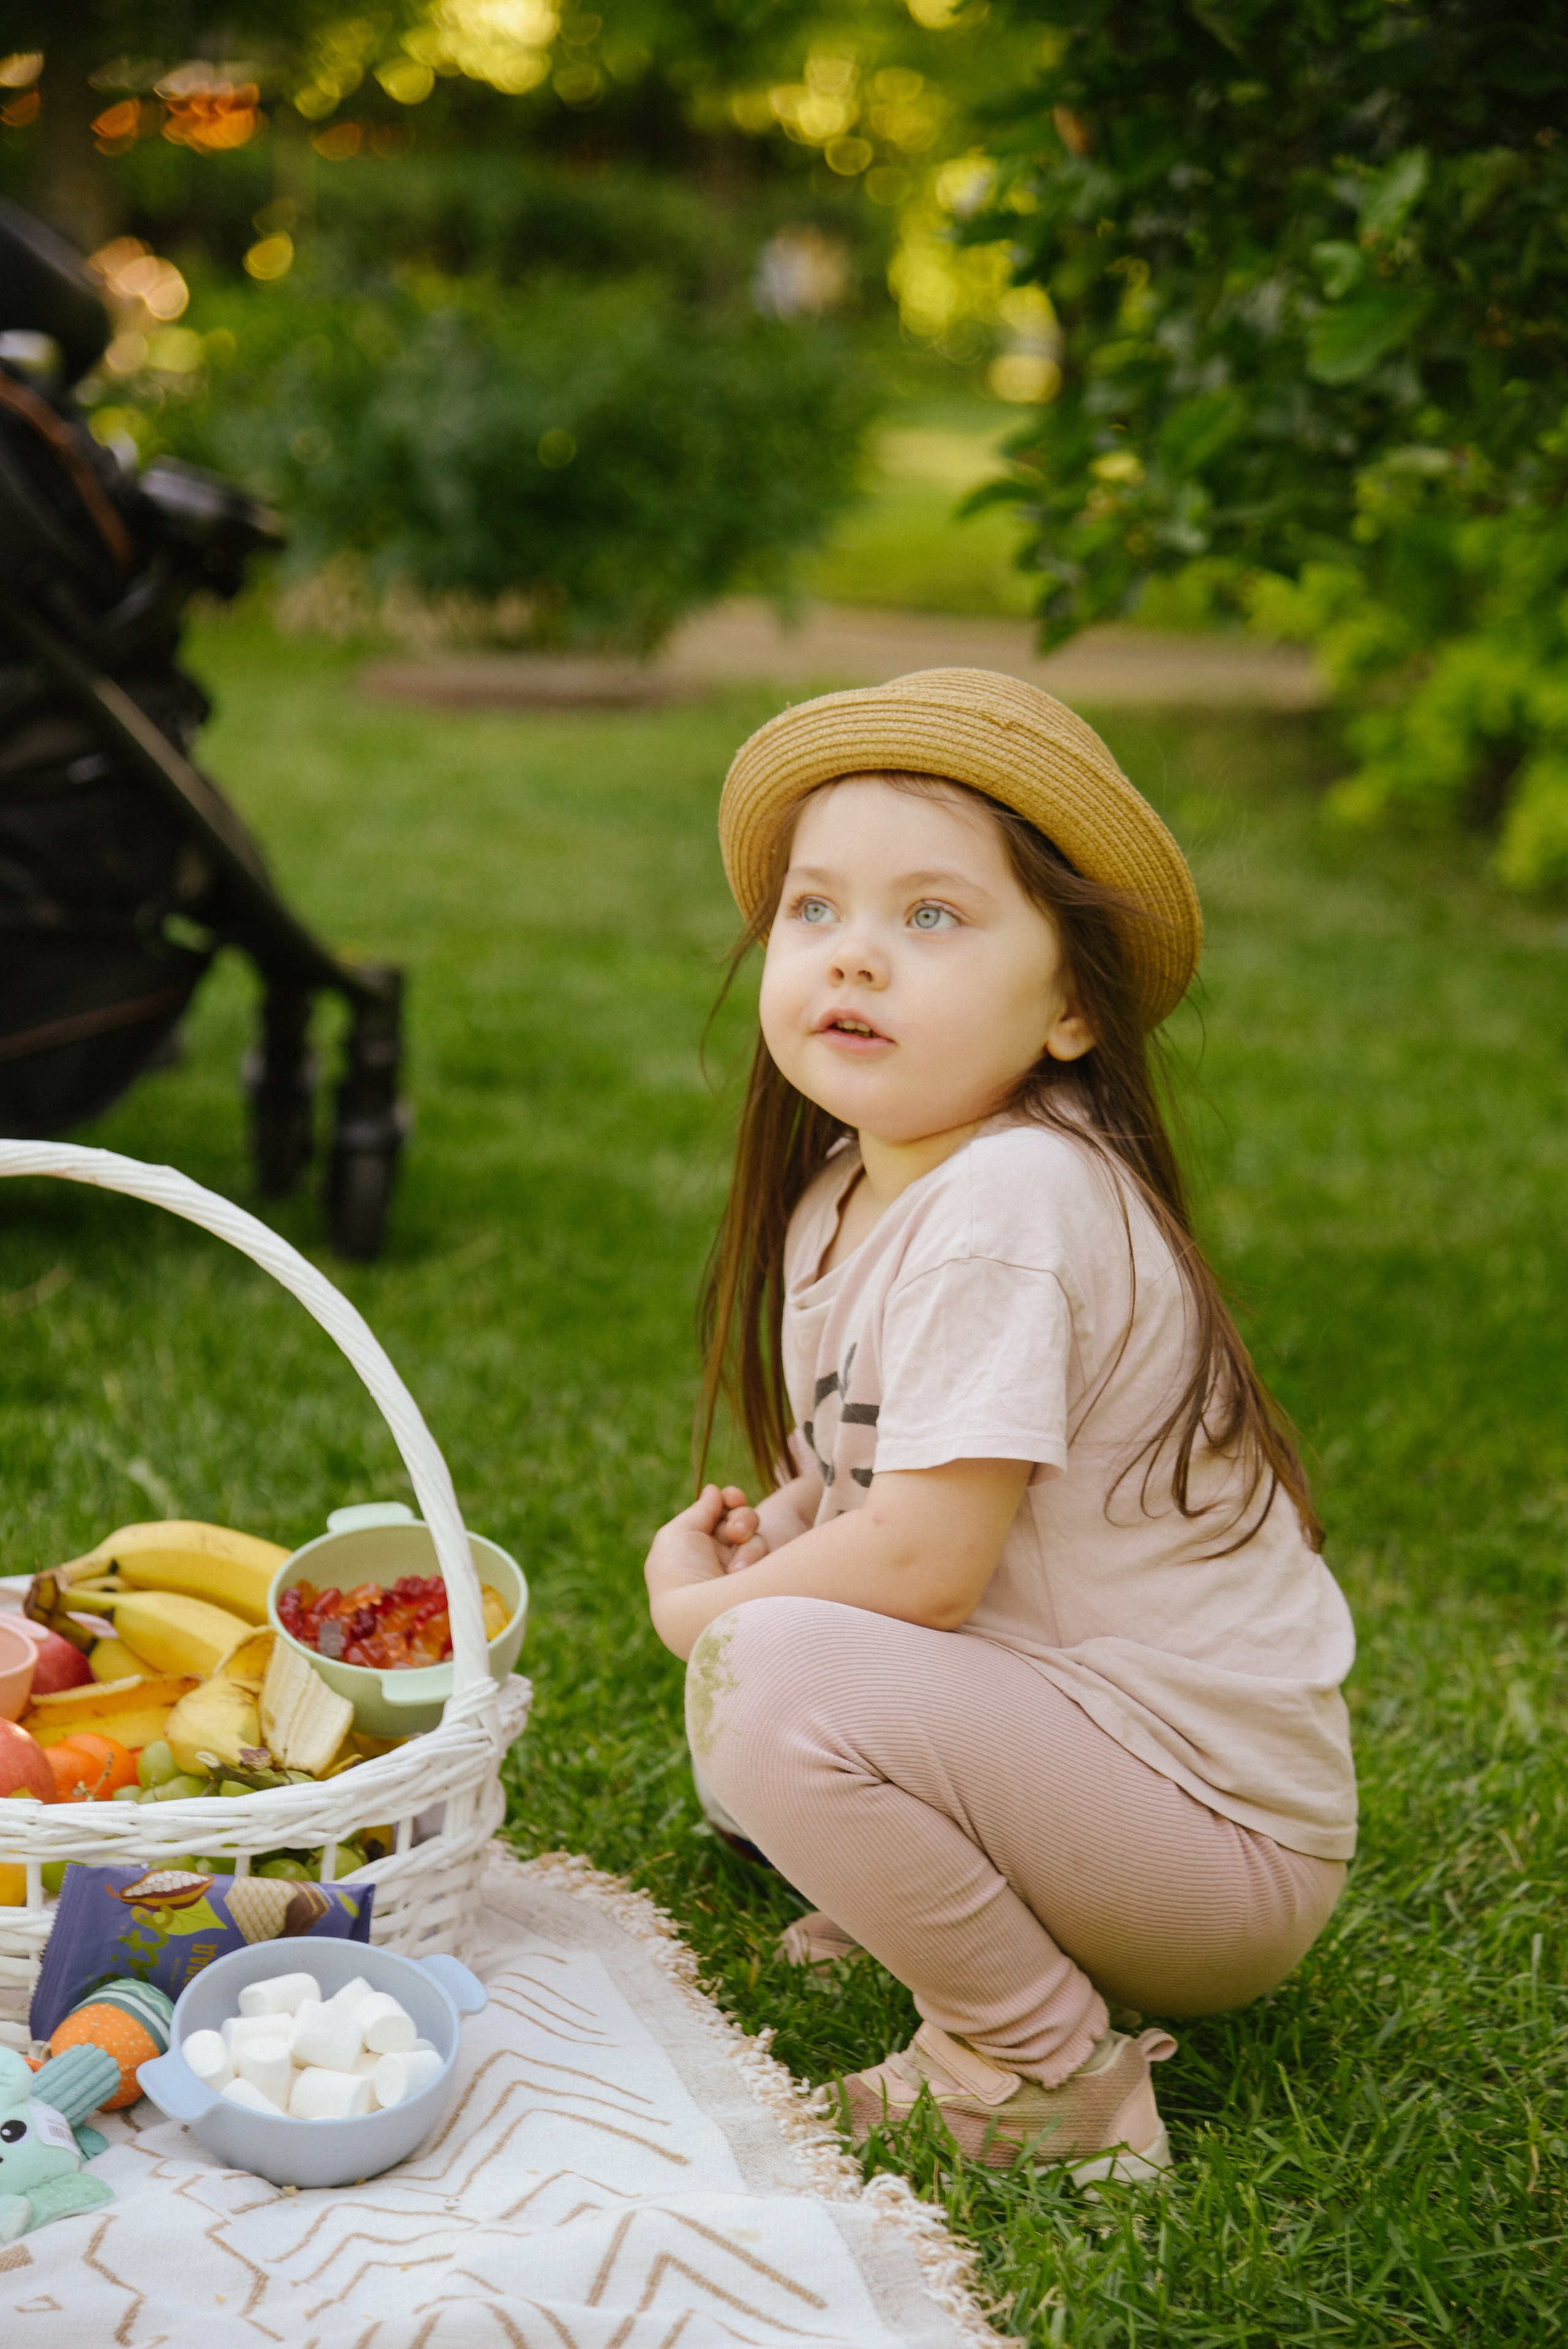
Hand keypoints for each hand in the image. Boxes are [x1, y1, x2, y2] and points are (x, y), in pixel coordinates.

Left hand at [644, 1486, 765, 1617]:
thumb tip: (714, 1491)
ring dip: (748, 1544)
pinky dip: (753, 1558)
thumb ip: (701, 1509)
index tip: (733, 1498)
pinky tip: (740, 1574)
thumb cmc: (678, 1573)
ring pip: (757, 1537)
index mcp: (697, 1545)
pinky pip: (767, 1555)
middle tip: (734, 1533)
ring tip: (735, 1567)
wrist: (692, 1614)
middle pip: (743, 1520)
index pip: (720, 1512)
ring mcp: (742, 1571)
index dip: (730, 1500)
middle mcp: (720, 1557)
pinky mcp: (761, 1581)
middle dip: (742, 1519)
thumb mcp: (679, 1533)